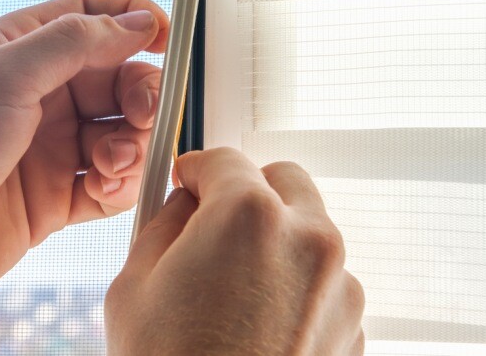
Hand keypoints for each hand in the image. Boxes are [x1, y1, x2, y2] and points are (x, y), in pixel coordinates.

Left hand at [0, 0, 168, 313]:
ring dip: (132, 144)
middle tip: (143, 113)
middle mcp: (37, 97)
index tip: (166, 36)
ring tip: (111, 161)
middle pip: (117, 79)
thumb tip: (135, 23)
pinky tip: (104, 187)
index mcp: (18, 52)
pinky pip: (110, 185)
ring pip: (121, 133)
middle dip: (140, 93)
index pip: (88, 18)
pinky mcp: (54, 198)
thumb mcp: (2, 74)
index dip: (132, 21)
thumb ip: (74, 42)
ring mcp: (47, 149)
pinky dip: (120, 185)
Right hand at [105, 148, 364, 354]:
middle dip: (248, 190)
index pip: (224, 159)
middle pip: (283, 180)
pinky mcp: (352, 326)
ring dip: (275, 239)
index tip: (187, 180)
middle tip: (214, 221)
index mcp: (249, 216)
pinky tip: (257, 319)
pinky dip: (295, 284)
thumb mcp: (133, 283)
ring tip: (233, 286)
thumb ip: (163, 222)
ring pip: (308, 231)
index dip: (195, 168)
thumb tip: (183, 204)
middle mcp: (308, 240)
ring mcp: (339, 286)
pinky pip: (323, 280)